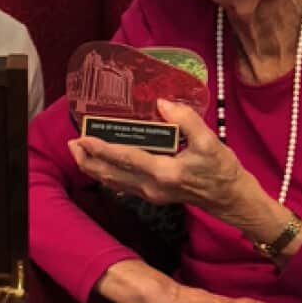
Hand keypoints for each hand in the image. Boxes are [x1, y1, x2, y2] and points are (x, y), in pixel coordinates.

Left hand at [69, 99, 260, 221]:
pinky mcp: (152, 195)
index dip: (101, 147)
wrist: (231, 199)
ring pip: (113, 182)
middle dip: (88, 159)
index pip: (125, 158)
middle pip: (110, 174)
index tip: (83, 137)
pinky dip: (107, 173)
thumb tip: (161, 103)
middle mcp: (152, 186)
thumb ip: (185, 120)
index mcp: (164, 172)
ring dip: (93, 167)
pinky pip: (122, 185)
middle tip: (71, 143)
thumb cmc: (222, 169)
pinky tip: (100, 163)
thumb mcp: (209, 141)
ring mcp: (150, 194)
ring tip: (78, 151)